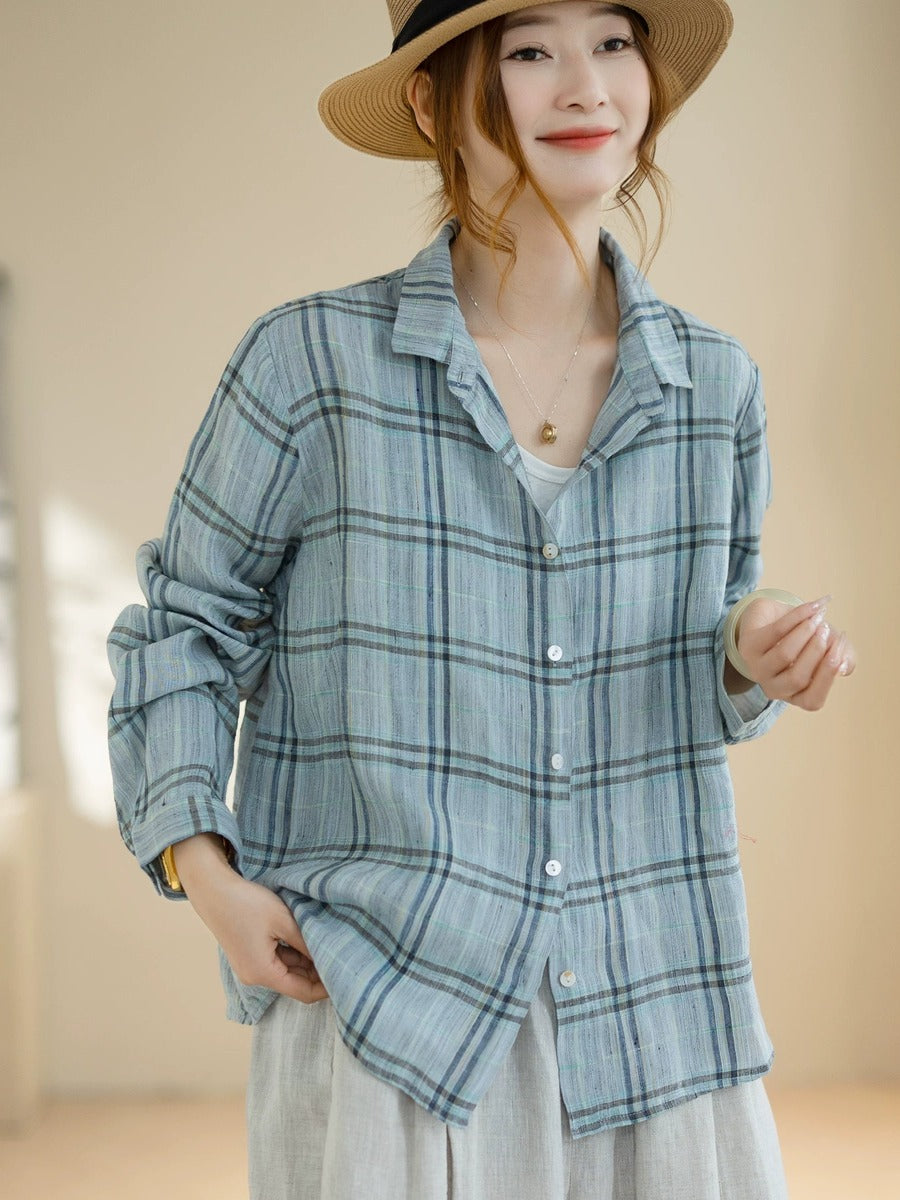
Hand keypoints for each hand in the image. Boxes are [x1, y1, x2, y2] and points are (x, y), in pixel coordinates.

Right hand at [173, 834, 327, 1003]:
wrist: (213, 890)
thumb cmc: (247, 903)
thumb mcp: (284, 921)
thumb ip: (307, 942)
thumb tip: (330, 956)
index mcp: (263, 973)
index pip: (303, 992)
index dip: (326, 987)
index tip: (346, 974)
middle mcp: (255, 977)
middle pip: (295, 984)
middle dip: (318, 973)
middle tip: (341, 954)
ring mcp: (250, 967)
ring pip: (287, 972)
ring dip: (306, 962)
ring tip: (326, 943)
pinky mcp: (248, 956)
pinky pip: (276, 962)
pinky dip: (292, 954)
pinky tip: (306, 938)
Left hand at [734, 595, 855, 709]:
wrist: (775, 618)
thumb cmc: (805, 641)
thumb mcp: (828, 651)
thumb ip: (843, 659)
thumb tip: (844, 666)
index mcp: (795, 696)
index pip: (812, 700)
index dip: (829, 675)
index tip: (841, 648)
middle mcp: (774, 688)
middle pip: (798, 678)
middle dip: (817, 651)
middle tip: (828, 629)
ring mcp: (757, 669)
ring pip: (785, 655)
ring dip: (806, 633)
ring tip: (819, 617)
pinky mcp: (747, 647)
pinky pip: (775, 632)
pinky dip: (797, 618)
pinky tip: (812, 607)